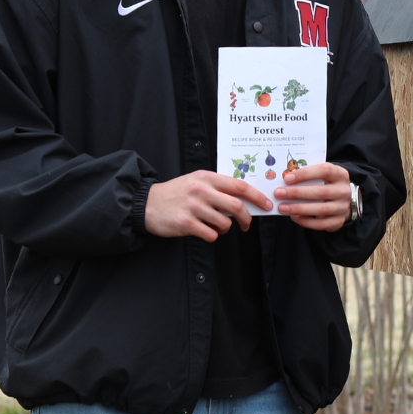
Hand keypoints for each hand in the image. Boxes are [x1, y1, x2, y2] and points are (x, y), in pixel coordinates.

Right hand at [145, 170, 271, 240]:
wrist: (146, 203)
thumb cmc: (176, 193)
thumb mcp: (196, 181)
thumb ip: (217, 186)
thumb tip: (244, 197)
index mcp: (207, 178)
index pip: (240, 186)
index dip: (257, 196)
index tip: (266, 205)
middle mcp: (201, 190)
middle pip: (237, 205)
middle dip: (247, 218)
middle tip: (247, 225)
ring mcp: (193, 207)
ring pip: (225, 222)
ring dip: (226, 228)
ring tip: (217, 227)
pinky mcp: (185, 223)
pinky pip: (211, 234)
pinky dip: (212, 235)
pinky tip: (205, 231)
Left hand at [272, 161, 351, 231]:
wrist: (343, 201)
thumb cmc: (327, 185)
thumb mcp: (323, 176)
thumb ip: (309, 175)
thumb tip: (286, 179)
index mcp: (340, 175)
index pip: (325, 171)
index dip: (305, 174)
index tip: (287, 178)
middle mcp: (344, 191)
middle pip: (320, 192)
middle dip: (297, 193)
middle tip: (278, 193)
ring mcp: (343, 207)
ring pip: (321, 209)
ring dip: (298, 208)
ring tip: (282, 207)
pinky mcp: (339, 221)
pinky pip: (321, 224)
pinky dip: (306, 221)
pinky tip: (293, 217)